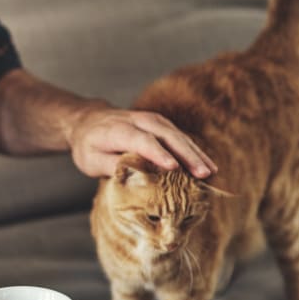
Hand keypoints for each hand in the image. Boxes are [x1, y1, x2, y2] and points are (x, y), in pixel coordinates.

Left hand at [67, 105, 216, 179]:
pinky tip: (206, 165)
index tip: (173, 167)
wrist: (88, 121)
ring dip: (195, 152)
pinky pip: (179, 136)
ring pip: (176, 134)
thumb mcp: (91, 160)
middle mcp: (137, 120)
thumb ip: (112, 167)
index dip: (157, 153)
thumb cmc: (89, 145)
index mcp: (118, 129)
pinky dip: (193, 150)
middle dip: (186, 154)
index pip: (140, 140)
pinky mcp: (160, 124)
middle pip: (165, 135)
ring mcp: (151, 120)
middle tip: (203, 174)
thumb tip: (135, 179)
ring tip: (211, 172)